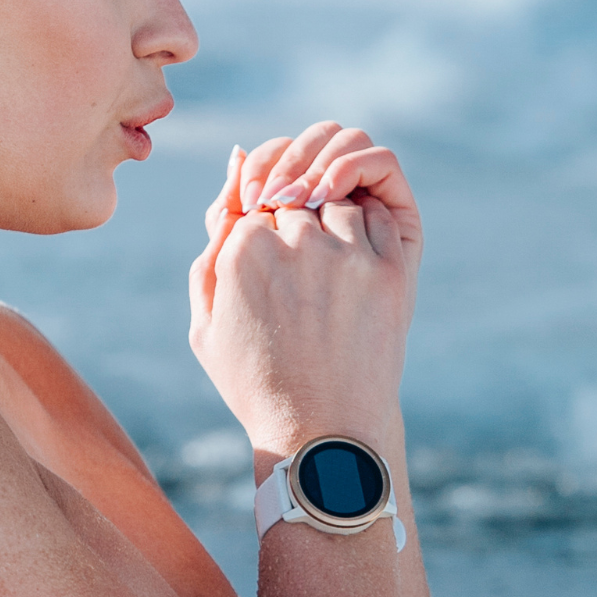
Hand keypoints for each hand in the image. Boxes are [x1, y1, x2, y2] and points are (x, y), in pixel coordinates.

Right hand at [188, 126, 418, 458]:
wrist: (322, 435)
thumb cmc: (256, 381)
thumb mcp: (207, 319)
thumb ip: (214, 236)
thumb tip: (237, 161)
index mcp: (242, 250)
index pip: (254, 192)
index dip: (262, 219)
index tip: (272, 261)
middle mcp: (294, 243)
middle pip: (296, 188)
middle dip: (295, 213)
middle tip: (302, 270)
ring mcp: (346, 254)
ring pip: (337, 193)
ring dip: (332, 216)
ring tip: (327, 272)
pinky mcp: (390, 269)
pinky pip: (378, 211)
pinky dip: (366, 225)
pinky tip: (354, 263)